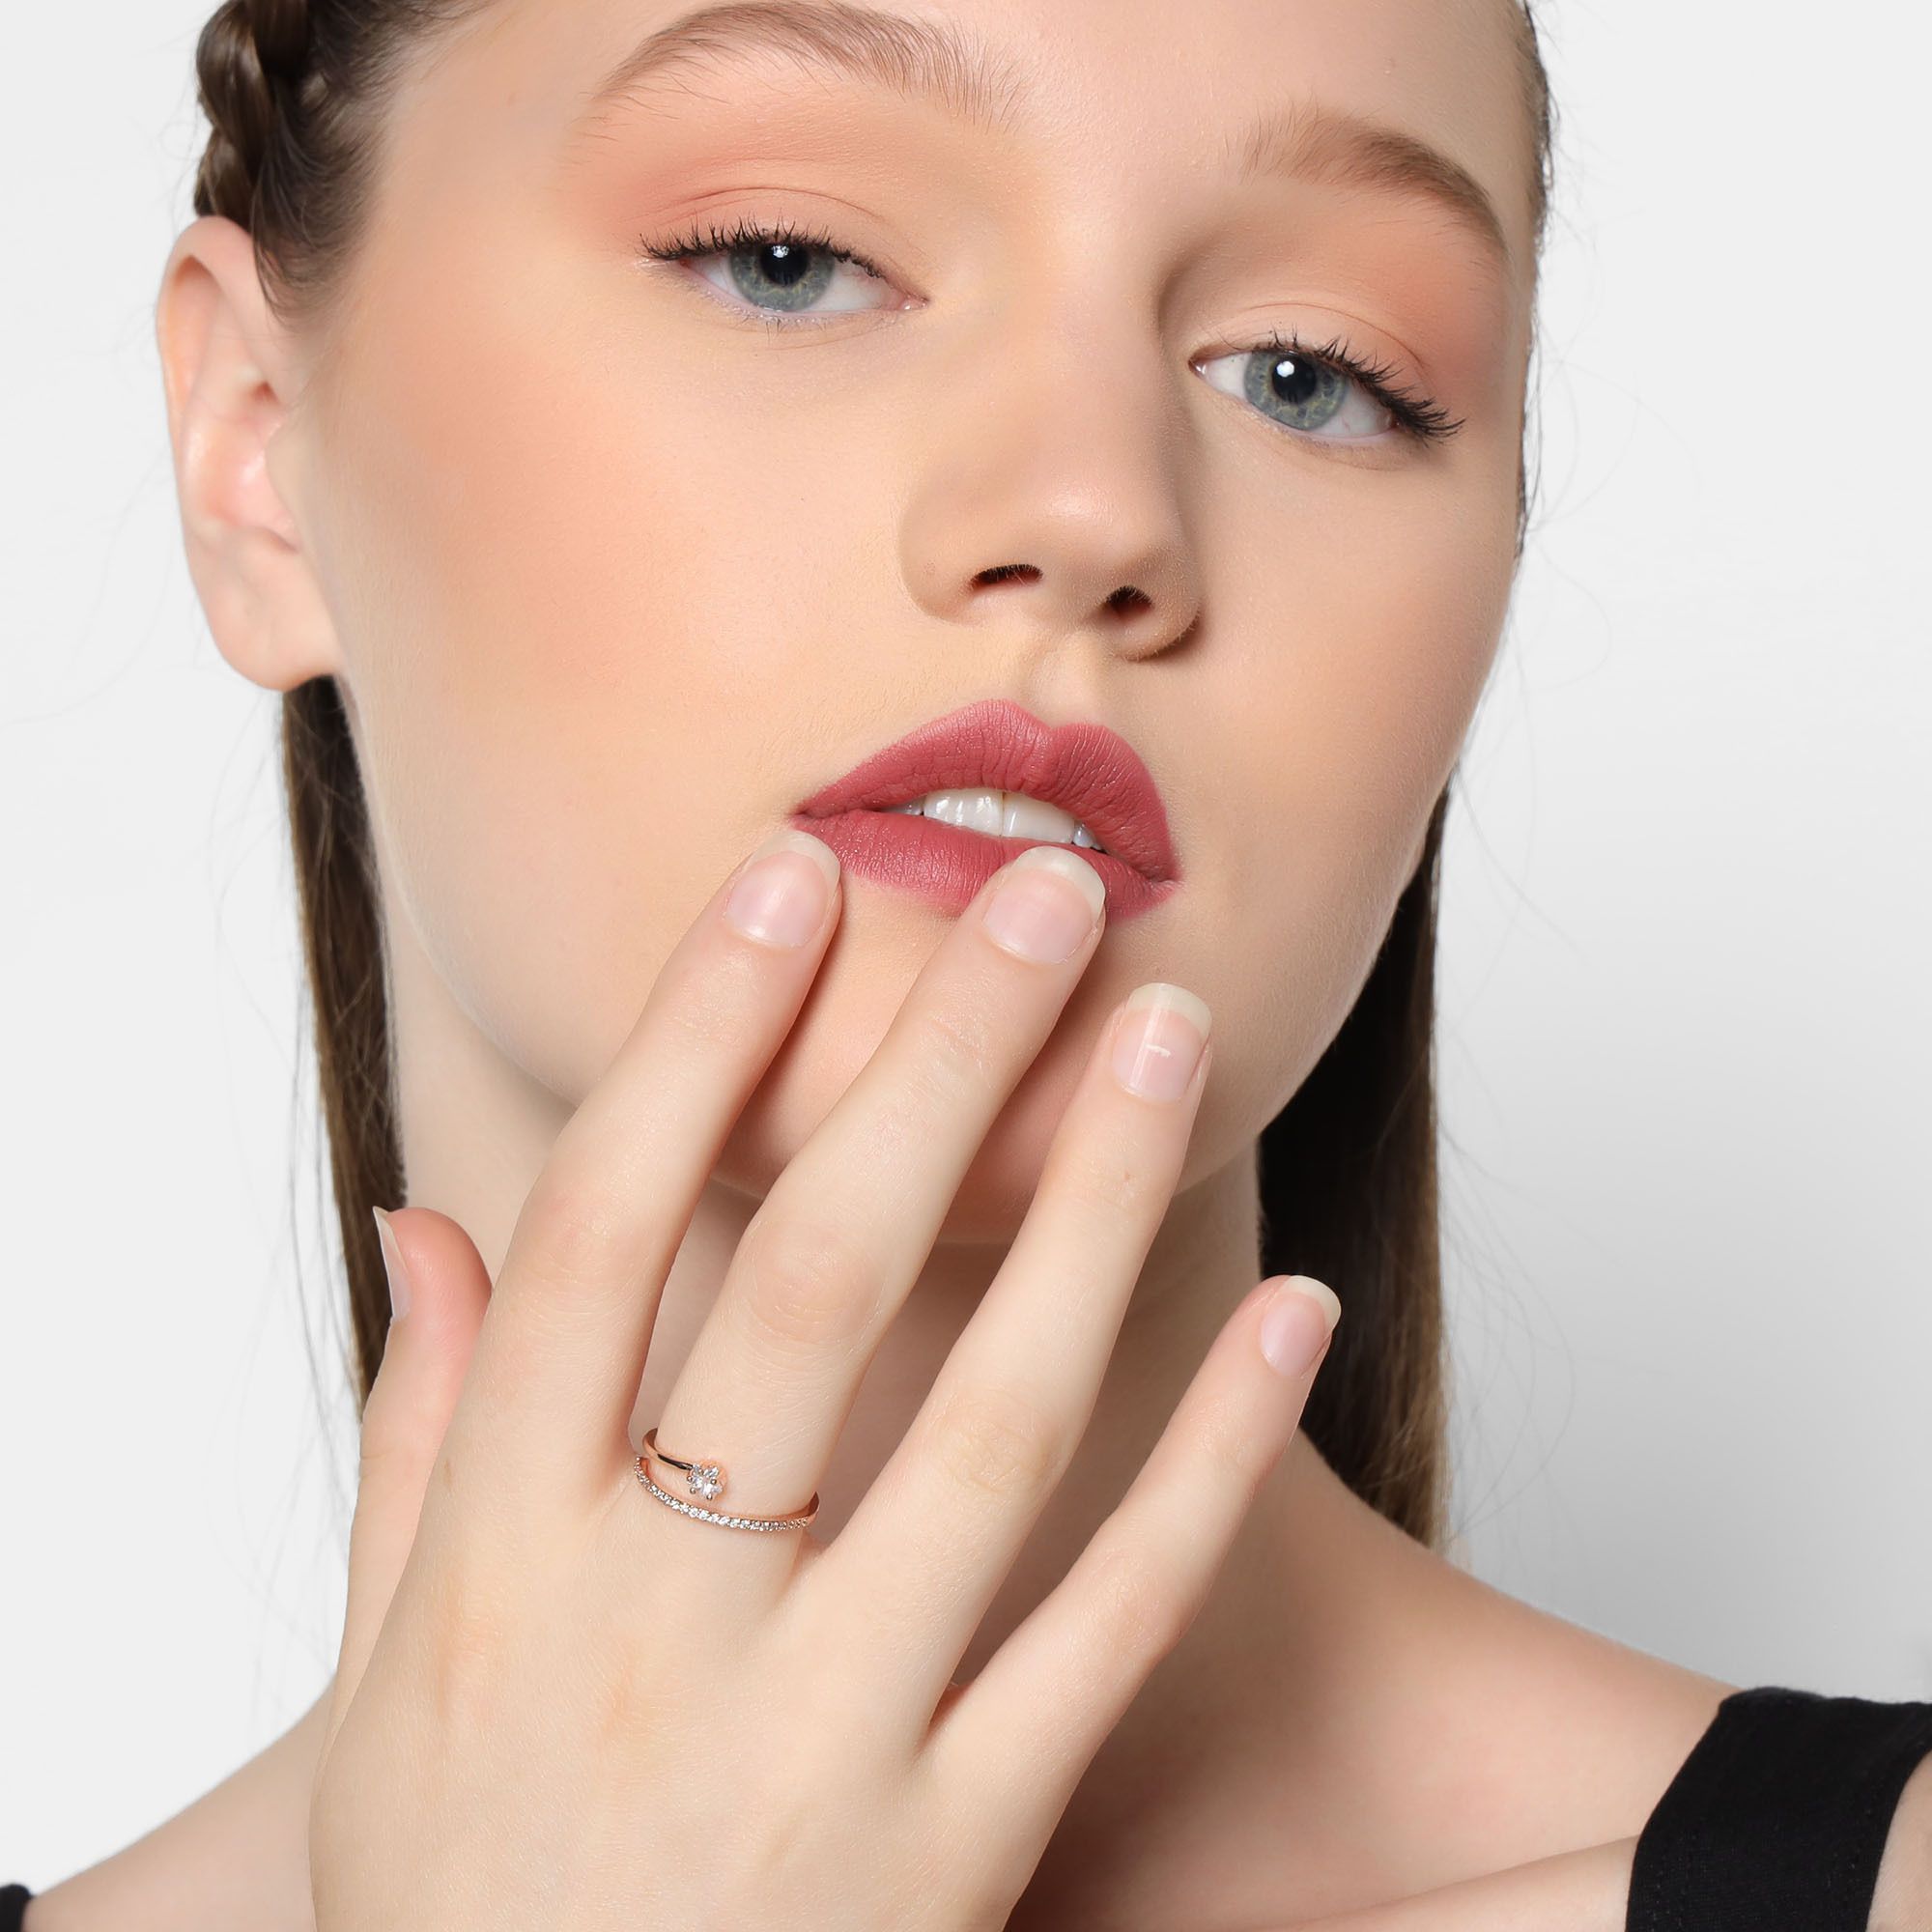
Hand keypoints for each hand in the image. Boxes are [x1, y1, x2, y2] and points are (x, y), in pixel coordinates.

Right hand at [309, 826, 1340, 1930]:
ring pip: (991, 1423)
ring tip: (1168, 1031)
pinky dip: (1209, 1462)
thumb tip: (421, 1226)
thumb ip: (412, 1442)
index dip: (697, 1038)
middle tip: (1036, 893)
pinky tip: (1288, 1312)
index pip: (600, 1234)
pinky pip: (1109, 1625)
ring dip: (1090, 1204)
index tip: (788, 882)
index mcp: (500, 1565)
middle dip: (929, 1060)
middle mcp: (656, 1633)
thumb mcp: (383, 1684)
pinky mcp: (957, 1852)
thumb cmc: (463, 1898)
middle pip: (812, 1282)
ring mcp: (819, 1746)